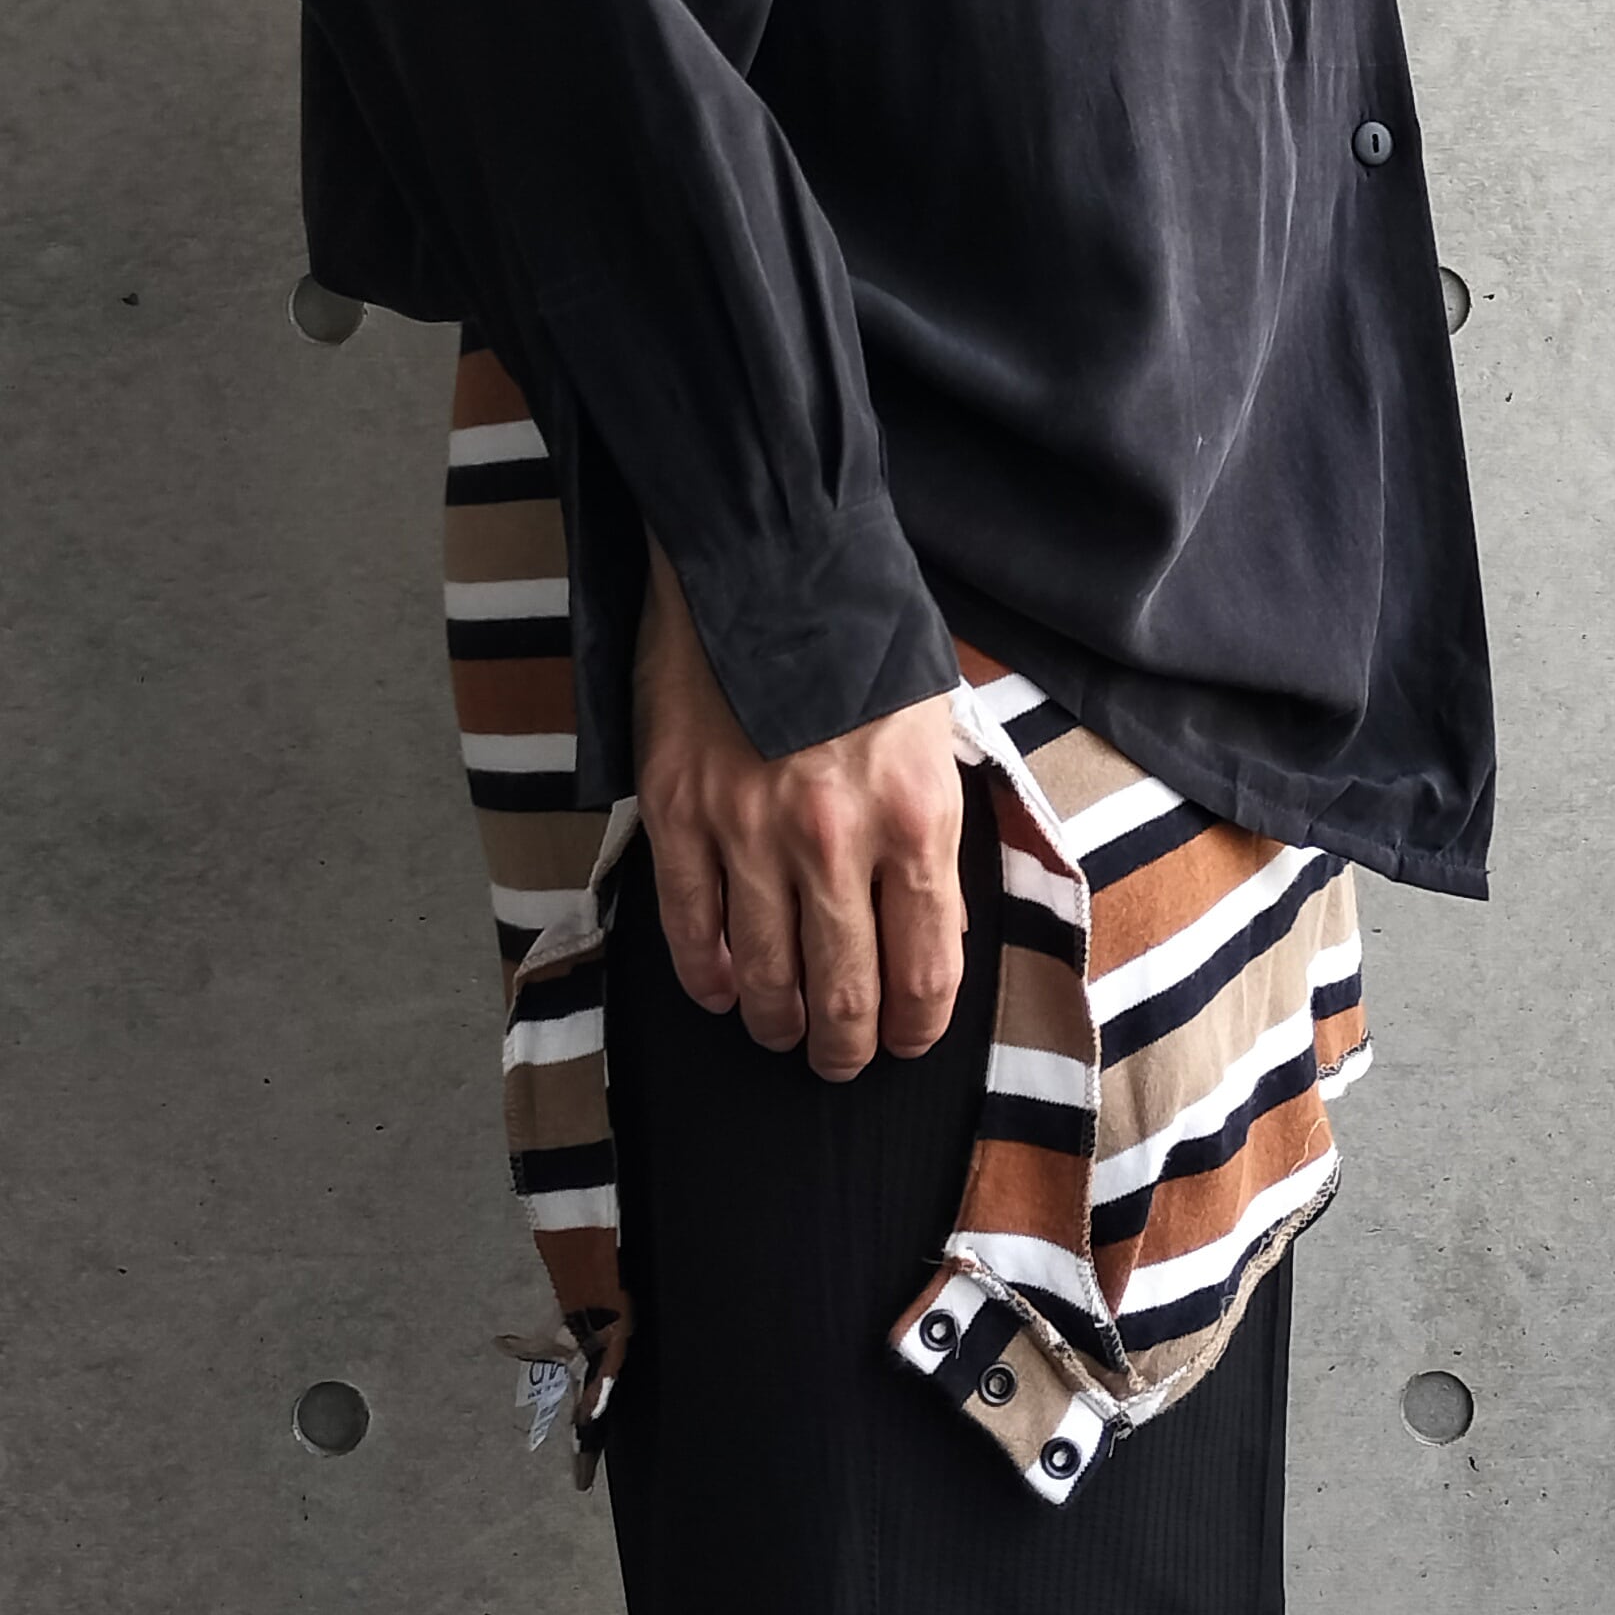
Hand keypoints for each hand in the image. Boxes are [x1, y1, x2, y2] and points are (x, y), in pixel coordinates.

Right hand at [631, 534, 967, 1080]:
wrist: (767, 553)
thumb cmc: (863, 635)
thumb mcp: (934, 730)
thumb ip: (933, 827)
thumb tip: (932, 920)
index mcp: (915, 816)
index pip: (927, 963)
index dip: (918, 1023)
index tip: (908, 1040)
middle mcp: (835, 839)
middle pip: (846, 989)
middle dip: (847, 1045)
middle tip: (842, 1061)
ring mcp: (749, 830)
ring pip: (766, 973)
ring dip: (780, 1022)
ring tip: (784, 1034)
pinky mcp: (680, 810)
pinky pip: (689, 926)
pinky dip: (706, 976)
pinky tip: (722, 992)